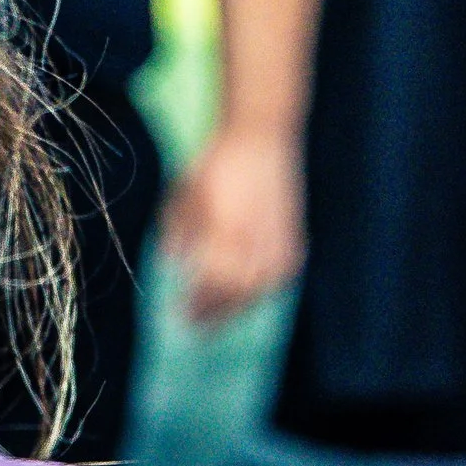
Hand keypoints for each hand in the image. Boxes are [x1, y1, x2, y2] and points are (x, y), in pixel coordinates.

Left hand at [161, 125, 305, 325]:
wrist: (260, 138)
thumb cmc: (214, 165)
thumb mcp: (184, 196)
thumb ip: (177, 233)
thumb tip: (172, 265)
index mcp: (223, 230)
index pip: (210, 283)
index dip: (195, 303)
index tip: (178, 314)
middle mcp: (253, 240)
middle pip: (234, 294)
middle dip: (213, 313)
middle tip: (195, 326)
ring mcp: (278, 241)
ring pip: (258, 291)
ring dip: (236, 308)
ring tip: (216, 316)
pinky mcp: (294, 239)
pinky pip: (277, 279)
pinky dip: (259, 291)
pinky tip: (244, 296)